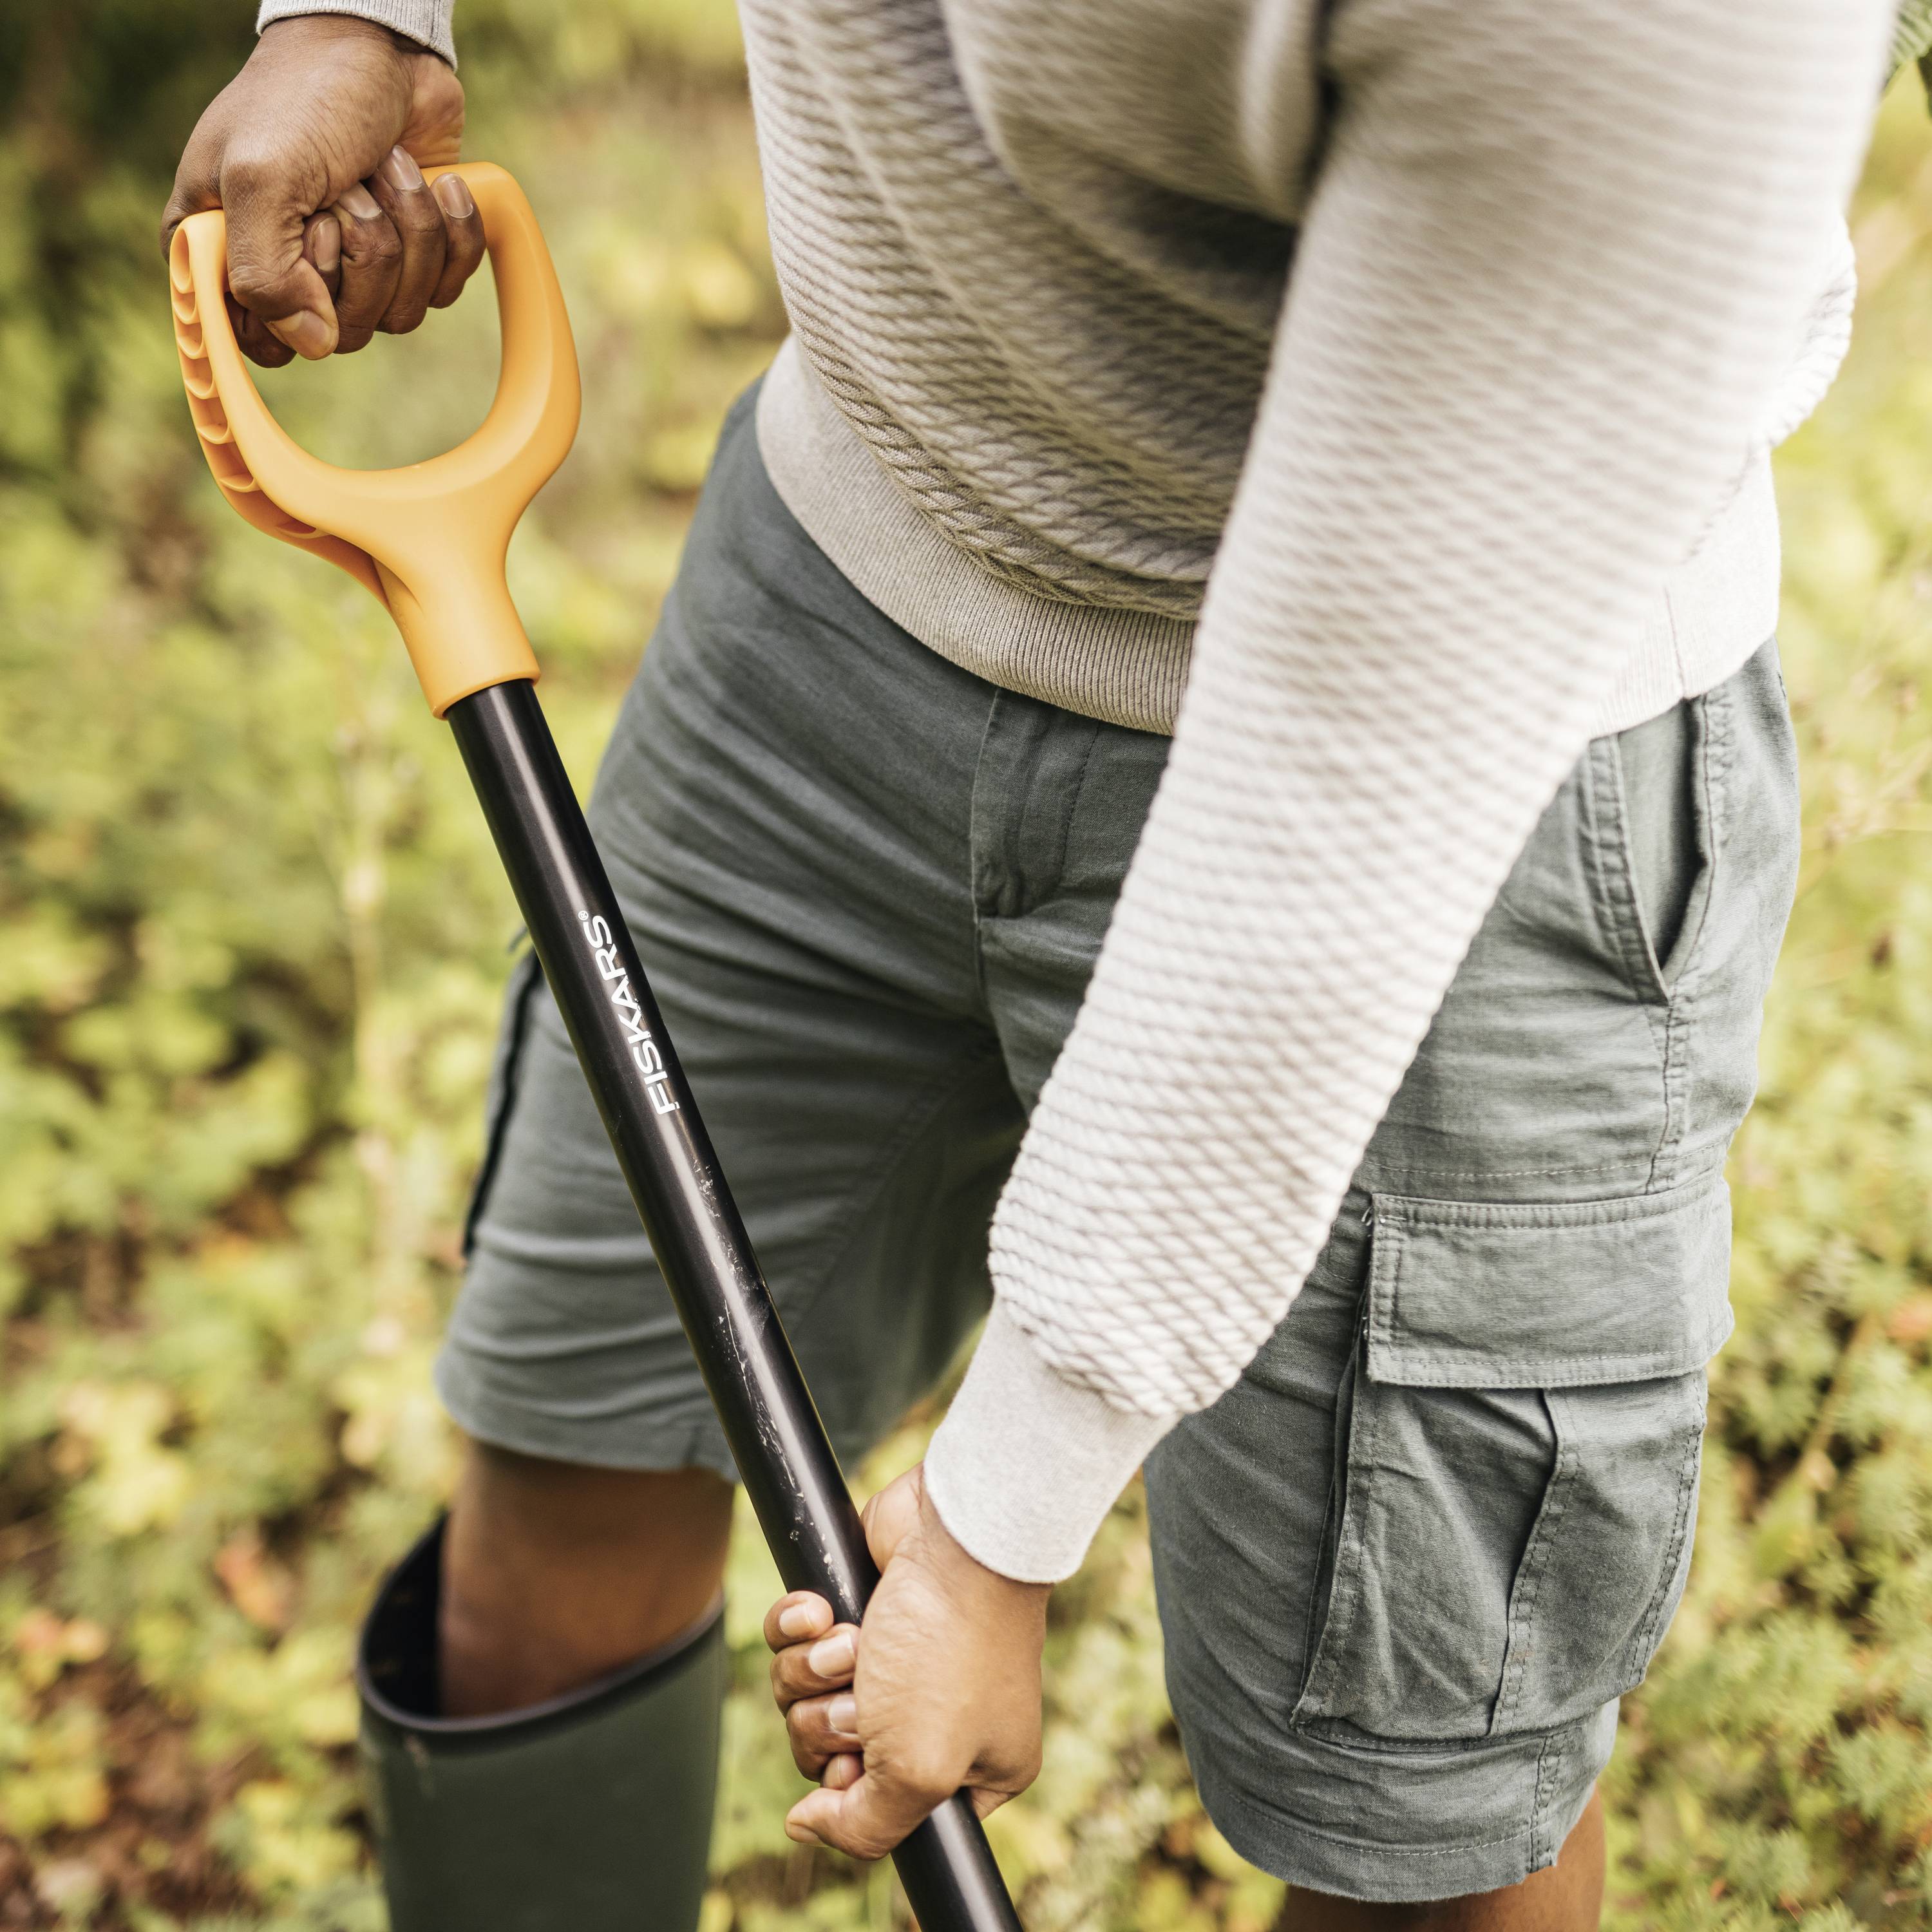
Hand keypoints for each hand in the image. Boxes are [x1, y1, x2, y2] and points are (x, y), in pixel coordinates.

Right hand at [160, 16, 484, 366]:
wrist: (381, 47)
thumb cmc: (306, 98)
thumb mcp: (263, 177)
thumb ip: (266, 273)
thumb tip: (311, 345)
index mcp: (227, 253)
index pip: (261, 341)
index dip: (295, 304)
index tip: (308, 239)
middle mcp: (288, 269)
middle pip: (343, 332)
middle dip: (362, 252)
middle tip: (347, 187)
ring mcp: (353, 266)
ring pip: (398, 314)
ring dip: (409, 234)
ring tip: (387, 170)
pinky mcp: (410, 255)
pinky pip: (444, 289)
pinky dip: (451, 234)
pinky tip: (438, 185)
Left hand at [762, 1464, 1049, 1860]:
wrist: (955, 1535)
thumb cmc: (949, 1652)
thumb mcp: (916, 1772)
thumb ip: (863, 1828)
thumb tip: (806, 1824)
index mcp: (971, 1769)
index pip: (881, 1814)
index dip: (851, 1792)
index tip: (856, 1762)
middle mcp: (933, 1715)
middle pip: (829, 1753)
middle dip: (828, 1721)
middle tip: (865, 1695)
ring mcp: (895, 1657)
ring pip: (805, 1696)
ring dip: (813, 1670)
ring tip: (849, 1641)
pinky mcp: (858, 1606)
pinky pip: (794, 1640)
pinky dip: (796, 1626)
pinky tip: (819, 1608)